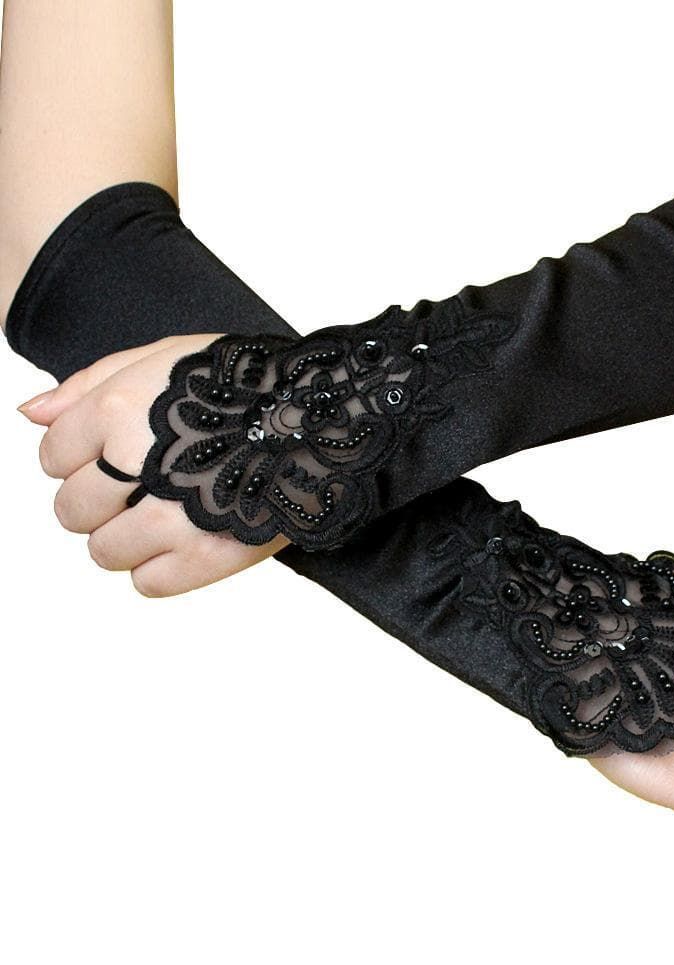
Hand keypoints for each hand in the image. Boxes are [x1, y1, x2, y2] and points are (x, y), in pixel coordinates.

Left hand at [19, 336, 288, 595]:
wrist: (327, 415)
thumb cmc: (247, 383)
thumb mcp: (164, 356)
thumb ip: (89, 383)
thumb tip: (28, 412)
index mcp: (118, 411)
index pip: (53, 457)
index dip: (80, 459)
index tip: (113, 457)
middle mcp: (138, 464)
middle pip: (72, 511)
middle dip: (97, 503)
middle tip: (141, 488)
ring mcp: (175, 514)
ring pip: (104, 553)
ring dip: (125, 539)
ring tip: (166, 516)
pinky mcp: (211, 554)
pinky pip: (149, 583)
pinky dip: (160, 569)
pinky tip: (186, 541)